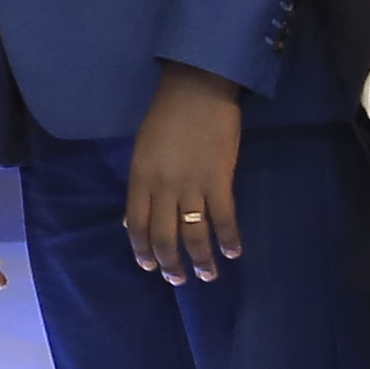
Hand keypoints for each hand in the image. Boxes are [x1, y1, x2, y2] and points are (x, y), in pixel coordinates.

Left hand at [122, 65, 249, 281]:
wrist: (197, 88)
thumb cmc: (167, 115)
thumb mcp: (143, 150)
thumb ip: (143, 184)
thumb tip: (138, 217)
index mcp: (140, 178)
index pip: (136, 225)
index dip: (142, 250)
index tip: (150, 267)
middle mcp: (162, 187)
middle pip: (164, 236)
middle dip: (171, 264)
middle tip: (179, 280)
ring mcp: (191, 185)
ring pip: (194, 233)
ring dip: (201, 259)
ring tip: (208, 275)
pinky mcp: (219, 179)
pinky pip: (224, 218)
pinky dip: (229, 239)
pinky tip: (233, 252)